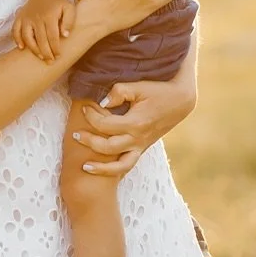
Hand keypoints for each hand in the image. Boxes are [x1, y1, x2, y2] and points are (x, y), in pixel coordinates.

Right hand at [13, 0, 75, 61]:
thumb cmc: (58, 3)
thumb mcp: (69, 8)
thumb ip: (69, 21)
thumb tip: (65, 35)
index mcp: (50, 16)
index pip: (52, 36)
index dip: (55, 48)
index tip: (58, 56)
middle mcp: (36, 17)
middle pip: (40, 39)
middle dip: (45, 53)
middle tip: (50, 62)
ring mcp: (26, 18)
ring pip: (27, 37)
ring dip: (33, 49)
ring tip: (40, 57)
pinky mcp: (19, 18)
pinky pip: (15, 30)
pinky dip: (17, 40)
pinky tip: (21, 48)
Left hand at [71, 70, 198, 176]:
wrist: (180, 101)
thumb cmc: (158, 91)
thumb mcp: (139, 86)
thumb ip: (119, 92)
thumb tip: (101, 102)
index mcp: (136, 123)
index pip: (105, 125)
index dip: (91, 117)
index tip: (85, 108)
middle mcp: (138, 139)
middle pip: (107, 147)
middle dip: (89, 142)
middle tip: (75, 134)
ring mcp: (141, 146)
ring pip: (120, 165)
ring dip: (101, 168)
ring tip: (85, 166)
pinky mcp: (143, 148)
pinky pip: (128, 165)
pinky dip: (115, 170)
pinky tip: (102, 169)